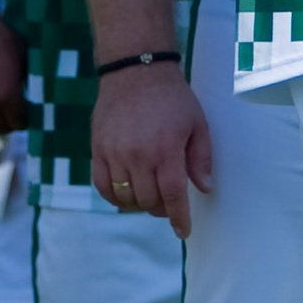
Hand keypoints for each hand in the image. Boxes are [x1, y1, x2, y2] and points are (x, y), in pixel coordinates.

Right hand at [89, 60, 214, 233]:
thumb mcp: (197, 123)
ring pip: (125, 198)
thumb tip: (205, 188)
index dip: (179, 217)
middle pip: (148, 201)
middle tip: (169, 202)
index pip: (173, 196)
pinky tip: (126, 194)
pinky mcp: (97, 150)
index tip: (183, 231)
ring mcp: (114, 154)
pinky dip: (114, 197)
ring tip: (150, 195)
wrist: (135, 71)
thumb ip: (201, 158)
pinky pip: (102, 187)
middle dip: (162, 209)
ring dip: (140, 204)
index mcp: (166, 149)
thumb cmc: (172, 97)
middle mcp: (138, 156)